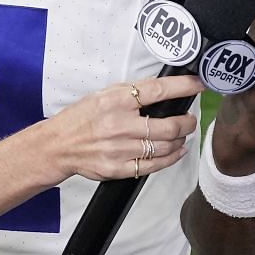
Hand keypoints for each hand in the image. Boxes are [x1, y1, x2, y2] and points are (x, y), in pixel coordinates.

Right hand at [40, 74, 202, 182]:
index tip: (197, 85)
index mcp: (116, 101)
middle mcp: (119, 125)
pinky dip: (170, 158)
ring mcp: (119, 149)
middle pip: (168, 126)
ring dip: (179, 140)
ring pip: (164, 147)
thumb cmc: (80, 118)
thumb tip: (163, 90)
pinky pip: (153, 165)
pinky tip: (176, 151)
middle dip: (186, 123)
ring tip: (181, 135)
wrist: (57, 145)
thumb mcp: (103, 95)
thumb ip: (131, 93)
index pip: (158, 91)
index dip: (183, 87)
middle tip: (189, 120)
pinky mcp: (118, 168)